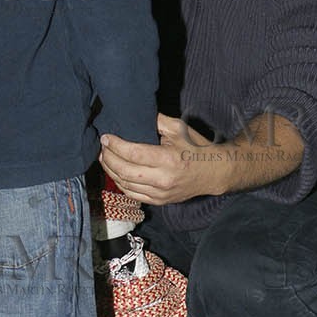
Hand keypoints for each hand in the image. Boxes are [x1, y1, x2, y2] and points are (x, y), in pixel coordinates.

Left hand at [100, 112, 230, 204]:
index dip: (115, 145)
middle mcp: (162, 179)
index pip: (132, 153)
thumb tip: (135, 115)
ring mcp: (160, 194)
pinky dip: (120, 183)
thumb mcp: (179, 128)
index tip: (106, 137)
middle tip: (103, 147)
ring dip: (111, 171)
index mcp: (168, 159)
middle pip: (124, 171)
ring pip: (125, 185)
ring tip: (106, 158)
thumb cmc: (196, 147)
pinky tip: (116, 172)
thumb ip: (156, 120)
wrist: (213, 173)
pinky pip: (132, 194)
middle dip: (108, 158)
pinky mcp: (159, 201)